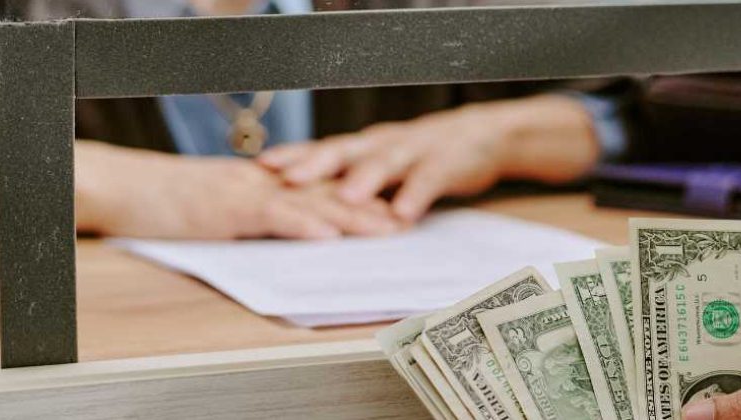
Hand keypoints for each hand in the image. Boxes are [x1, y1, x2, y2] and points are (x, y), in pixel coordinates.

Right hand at [0, 141, 400, 239]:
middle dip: (369, 208)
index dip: (355, 201)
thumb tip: (274, 233)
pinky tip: (331, 235)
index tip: (386, 211)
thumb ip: (247, 217)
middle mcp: (261, 182)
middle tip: (405, 220)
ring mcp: (246, 192)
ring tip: (388, 227)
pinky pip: (274, 215)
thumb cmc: (162, 201)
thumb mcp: (215, 209)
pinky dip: (305, 223)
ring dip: (352, 216)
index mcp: (259, 182)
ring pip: (310, 201)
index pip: (317, 191)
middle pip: (325, 193)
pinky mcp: (228, 206)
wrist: (122, 186)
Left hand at [259, 95, 599, 221]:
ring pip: (385, 163)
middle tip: (288, 180)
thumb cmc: (419, 156)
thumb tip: (303, 204)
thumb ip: (349, 179)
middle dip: (315, 165)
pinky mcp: (444, 165)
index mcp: (362, 147)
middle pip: (344, 152)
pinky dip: (416, 196)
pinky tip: (404, 216)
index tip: (260, 166)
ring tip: (347, 200)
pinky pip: (429, 180)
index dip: (292, 155)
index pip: (321, 149)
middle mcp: (381, 145)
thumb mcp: (380, 164)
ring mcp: (413, 152)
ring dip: (366, 181)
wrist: (481, 136)